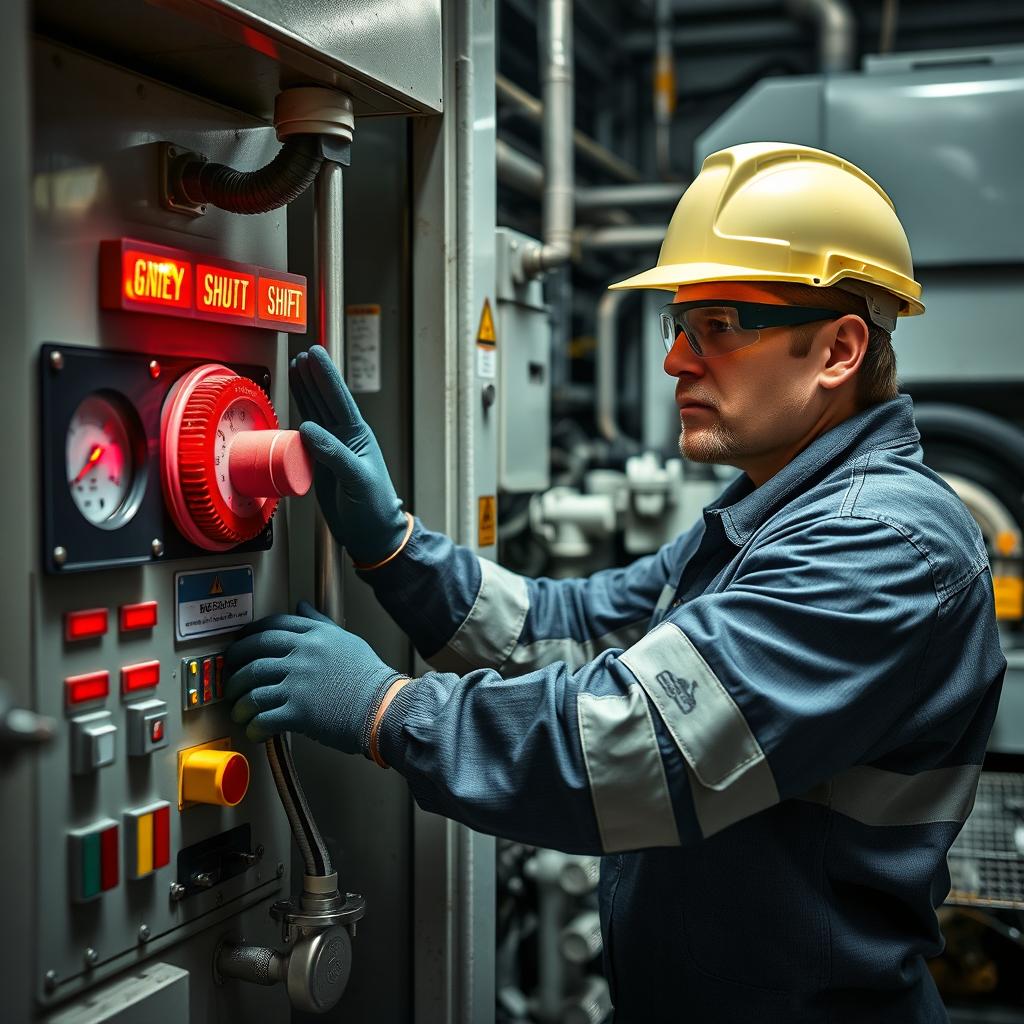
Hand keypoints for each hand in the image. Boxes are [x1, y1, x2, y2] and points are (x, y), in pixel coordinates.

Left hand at [224, 600, 401, 750]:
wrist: (384, 707)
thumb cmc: (370, 678)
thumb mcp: (346, 640)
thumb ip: (320, 623)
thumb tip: (302, 605)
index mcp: (316, 635)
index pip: (272, 626)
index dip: (249, 635)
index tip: (241, 644)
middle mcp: (304, 654)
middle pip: (254, 653)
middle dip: (235, 666)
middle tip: (230, 677)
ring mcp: (299, 682)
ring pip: (252, 687)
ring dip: (240, 702)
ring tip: (239, 710)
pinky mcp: (298, 711)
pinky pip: (263, 717)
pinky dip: (254, 726)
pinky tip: (255, 730)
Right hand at [290, 344, 407, 564]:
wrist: (371, 532)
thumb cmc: (374, 507)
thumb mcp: (356, 479)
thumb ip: (334, 453)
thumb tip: (308, 428)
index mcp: (358, 436)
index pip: (339, 399)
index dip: (326, 376)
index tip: (315, 354)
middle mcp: (344, 438)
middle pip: (326, 399)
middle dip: (314, 376)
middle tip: (304, 354)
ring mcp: (332, 448)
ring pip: (316, 411)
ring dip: (306, 391)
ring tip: (297, 370)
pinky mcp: (320, 462)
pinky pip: (306, 434)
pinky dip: (299, 416)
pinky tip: (294, 406)